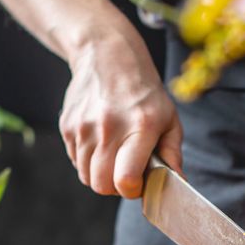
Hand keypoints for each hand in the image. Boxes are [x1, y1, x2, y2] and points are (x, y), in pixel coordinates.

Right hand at [60, 34, 182, 197]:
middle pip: (101, 185)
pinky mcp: (67, 126)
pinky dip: (88, 160)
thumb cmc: (143, 90)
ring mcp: (83, 127)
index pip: (126, 179)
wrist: (106, 54)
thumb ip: (172, 153)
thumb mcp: (168, 117)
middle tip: (126, 172)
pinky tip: (100, 142)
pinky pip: (76, 161)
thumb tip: (177, 181)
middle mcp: (108, 127)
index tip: (139, 182)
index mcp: (140, 126)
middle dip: (115, 187)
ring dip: (101, 174)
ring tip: (114, 154)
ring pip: (86, 176)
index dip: (132, 190)